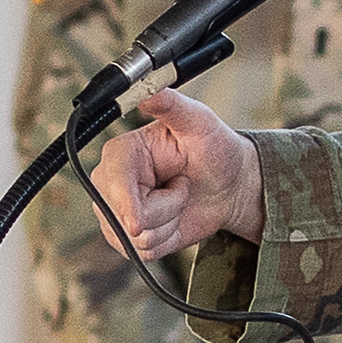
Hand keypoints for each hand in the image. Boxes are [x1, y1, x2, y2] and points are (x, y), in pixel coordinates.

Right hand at [88, 90, 262, 258]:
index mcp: (121, 153)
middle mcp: (111, 184)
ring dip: (167, 223)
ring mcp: (118, 212)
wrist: (230, 184)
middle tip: (182, 185)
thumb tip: (148, 89)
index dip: (126, 204)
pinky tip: (176, 217)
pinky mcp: (131, 237)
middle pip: (121, 218)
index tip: (140, 219)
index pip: (110, 184)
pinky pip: (142, 252)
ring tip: (179, 198)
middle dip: (162, 210)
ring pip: (134, 238)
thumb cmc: (215, 149)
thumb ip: (172, 105)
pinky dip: (167, 240)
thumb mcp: (199, 122)